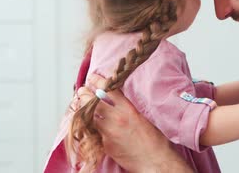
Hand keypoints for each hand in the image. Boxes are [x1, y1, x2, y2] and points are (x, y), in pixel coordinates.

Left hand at [73, 74, 192, 171]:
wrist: (156, 161)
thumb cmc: (156, 139)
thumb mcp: (144, 115)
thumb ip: (128, 105)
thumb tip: (116, 96)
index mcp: (127, 109)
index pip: (107, 88)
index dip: (97, 81)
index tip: (92, 77)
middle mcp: (116, 119)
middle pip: (92, 101)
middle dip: (84, 94)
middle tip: (82, 90)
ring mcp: (108, 133)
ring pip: (89, 116)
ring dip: (85, 109)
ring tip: (84, 105)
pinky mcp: (105, 145)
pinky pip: (96, 132)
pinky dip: (94, 127)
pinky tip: (94, 124)